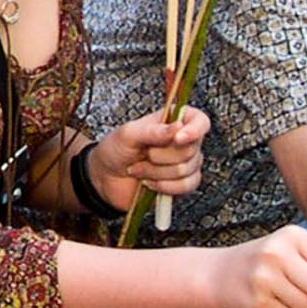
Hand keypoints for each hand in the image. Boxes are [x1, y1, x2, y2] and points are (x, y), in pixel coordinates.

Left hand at [89, 108, 208, 211]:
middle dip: (160, 156)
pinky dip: (165, 186)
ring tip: (140, 168)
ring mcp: (185, 163)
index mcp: (172, 121)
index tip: (178, 138)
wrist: (107, 177)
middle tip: (143, 154)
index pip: (199, 121)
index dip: (194, 130)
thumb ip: (152, 130)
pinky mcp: (182, 183)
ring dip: (157, 172)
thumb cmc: (116, 150)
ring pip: (186, 169)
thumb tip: (177, 128)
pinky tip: (150, 183)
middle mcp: (183, 141)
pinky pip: (187, 186)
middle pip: (190, 149)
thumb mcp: (127, 134)